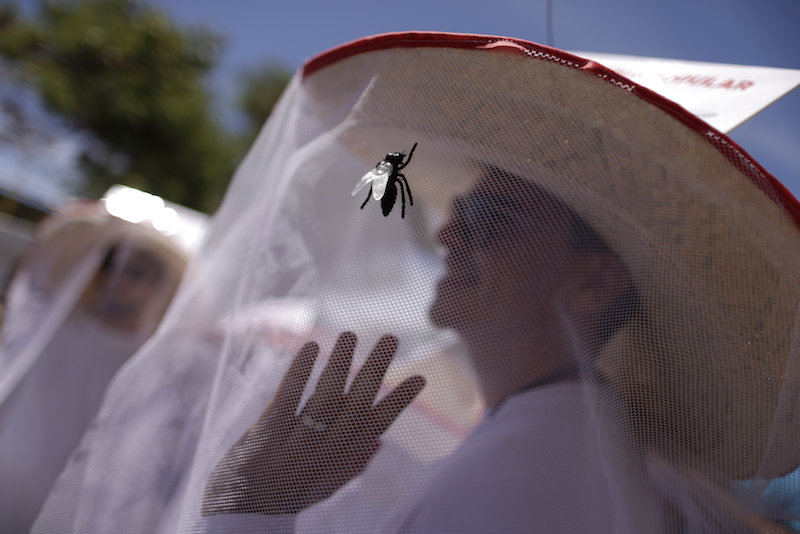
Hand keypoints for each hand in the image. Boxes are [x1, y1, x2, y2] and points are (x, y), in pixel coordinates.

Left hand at [202, 332, 425, 514]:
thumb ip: (353, 464)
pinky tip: (311, 347)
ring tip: (350, 335)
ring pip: (324, 400)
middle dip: (375, 370)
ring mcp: (294, 447)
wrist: (240, 518)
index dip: (399, 402)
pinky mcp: (264, 438)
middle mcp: (323, 455)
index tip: (420, 378)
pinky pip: (286, 399)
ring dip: (339, 364)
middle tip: (391, 339)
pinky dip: (300, 372)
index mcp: (342, 462)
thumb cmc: (286, 494)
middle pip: (356, 406)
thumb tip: (381, 442)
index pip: (377, 427)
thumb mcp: (325, 485)